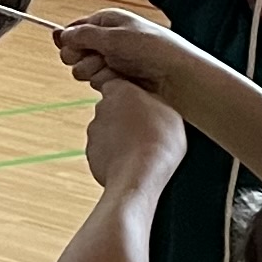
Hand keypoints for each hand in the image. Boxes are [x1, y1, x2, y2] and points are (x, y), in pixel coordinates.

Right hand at [51, 8, 192, 96]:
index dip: (70, 40)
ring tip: (114, 69)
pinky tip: (119, 79)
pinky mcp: (115, 77)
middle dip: (81, 58)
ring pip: (82, 68)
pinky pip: (96, 81)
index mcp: (108, 21)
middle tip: (99, 58)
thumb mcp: (114, 36)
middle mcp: (108, 39)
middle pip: (74, 50)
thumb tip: (60, 34)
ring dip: (94, 71)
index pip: (75, 29)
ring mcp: (111, 59)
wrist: (175, 75)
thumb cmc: (152, 49)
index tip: (73, 48)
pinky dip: (104, 81)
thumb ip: (83, 35)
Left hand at [83, 75, 188, 190]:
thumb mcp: (170, 110)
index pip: (118, 84)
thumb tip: (145, 98)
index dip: (131, 97)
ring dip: (120, 136)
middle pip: (112, 108)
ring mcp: (94, 132)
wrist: (138, 176)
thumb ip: (153, 98)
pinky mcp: (91, 154)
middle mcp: (101, 108)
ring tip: (141, 149)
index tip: (143, 107)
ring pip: (107, 130)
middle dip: (124, 116)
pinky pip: (104, 150)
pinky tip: (130, 162)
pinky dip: (114, 154)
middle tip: (146, 129)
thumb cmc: (159, 141)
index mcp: (120, 91)